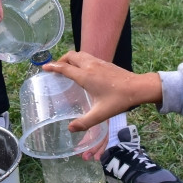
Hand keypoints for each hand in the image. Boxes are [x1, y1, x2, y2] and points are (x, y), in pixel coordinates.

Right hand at [45, 51, 159, 132]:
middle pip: (70, 56)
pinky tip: (83, 69)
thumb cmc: (119, 100)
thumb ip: (85, 122)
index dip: (52, 67)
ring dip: (70, 58)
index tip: (44, 68)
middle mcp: (90, 66)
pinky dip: (80, 59)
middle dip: (60, 60)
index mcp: (85, 76)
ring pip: (79, 54)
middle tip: (56, 69)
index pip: (64, 68)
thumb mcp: (101, 114)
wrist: (138, 87)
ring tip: (68, 67)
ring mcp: (98, 62)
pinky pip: (88, 56)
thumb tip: (70, 129)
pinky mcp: (105, 62)